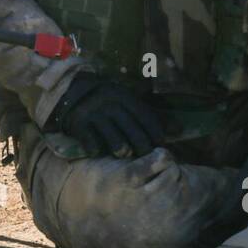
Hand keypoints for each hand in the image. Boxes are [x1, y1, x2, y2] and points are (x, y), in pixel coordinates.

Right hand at [48, 73, 163, 158]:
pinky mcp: (79, 124)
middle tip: (146, 156)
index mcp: (124, 96)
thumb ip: (149, 116)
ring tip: (124, 154)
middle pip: (131, 129)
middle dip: (142, 145)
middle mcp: (110, 103)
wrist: (69, 92)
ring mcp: (94, 113)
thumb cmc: (105, 102)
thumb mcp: (126, 102)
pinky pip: (91, 141)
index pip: (145, 116)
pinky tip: (98, 152)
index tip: (161, 145)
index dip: (155, 132)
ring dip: (121, 148)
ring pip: (113, 137)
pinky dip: (96, 148)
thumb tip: (179, 130)